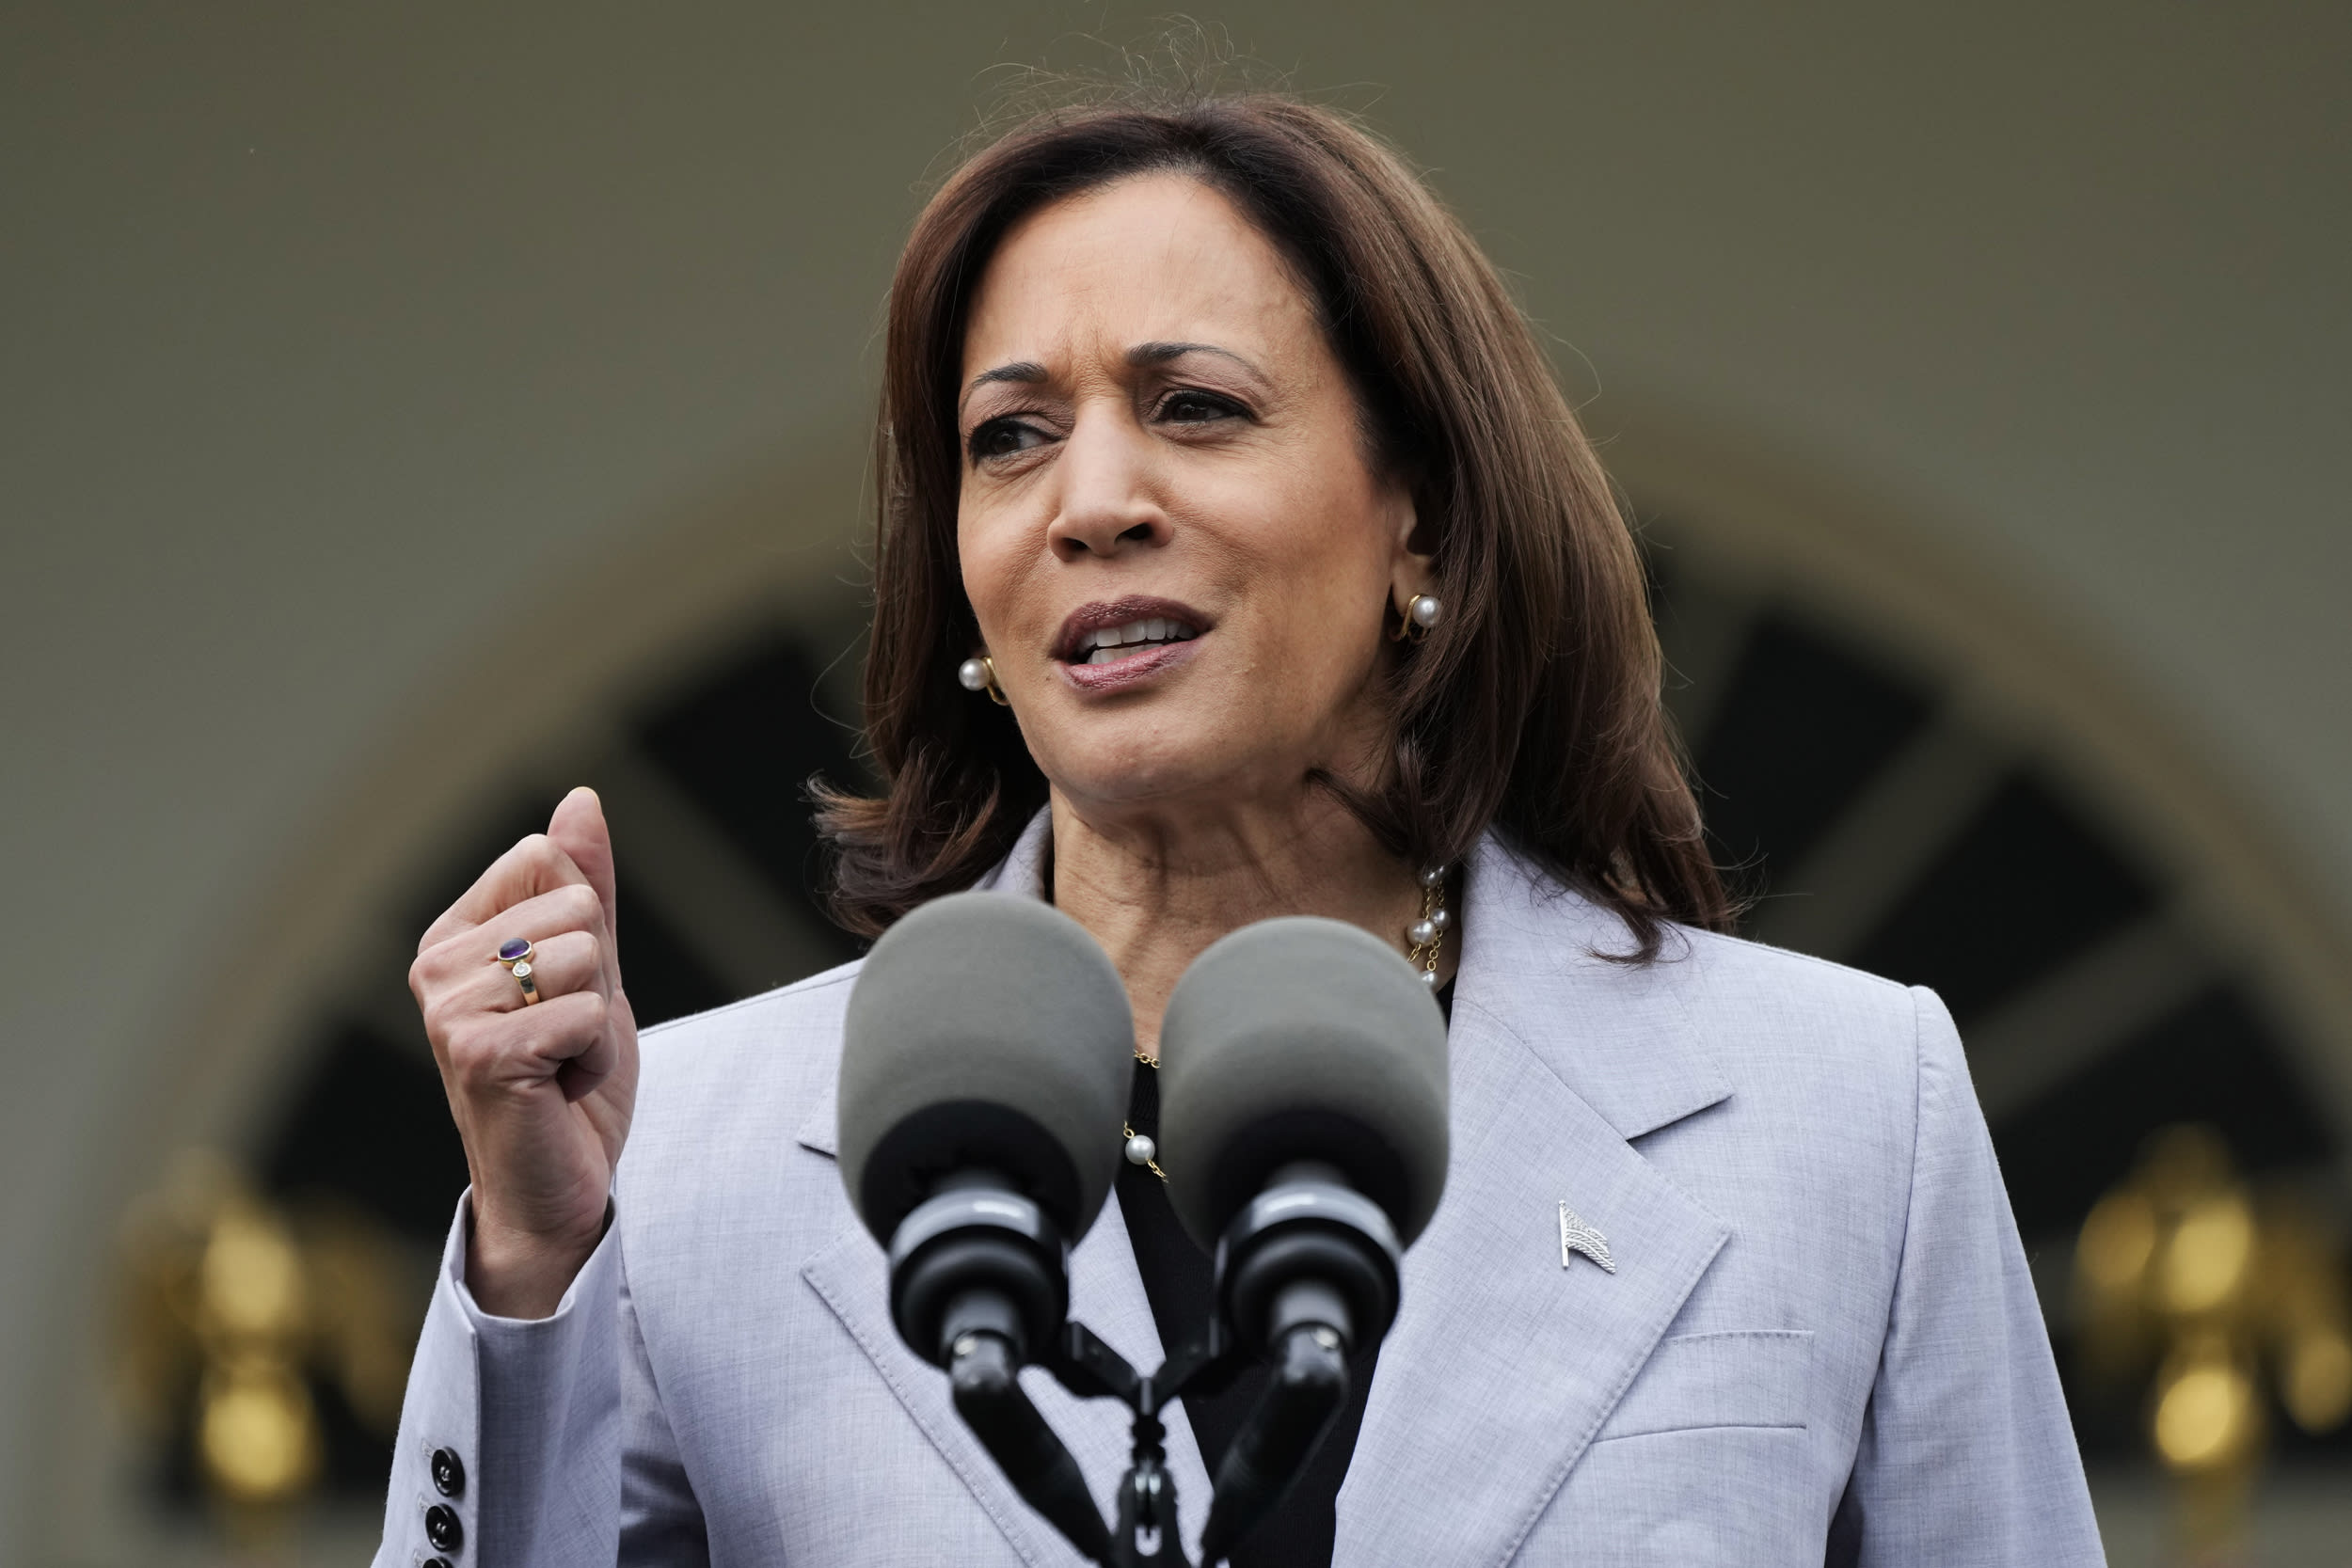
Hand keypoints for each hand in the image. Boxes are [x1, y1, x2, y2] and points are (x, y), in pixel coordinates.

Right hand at [410, 786, 637, 1317]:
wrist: (556, 1186)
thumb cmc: (568, 1080)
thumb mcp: (591, 969)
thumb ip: (585, 884)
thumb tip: (580, 799)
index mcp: (454, 934)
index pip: (548, 856)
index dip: (587, 924)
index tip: (559, 990)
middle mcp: (435, 965)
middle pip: (576, 903)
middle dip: (599, 977)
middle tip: (564, 1036)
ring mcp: (449, 1010)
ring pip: (587, 956)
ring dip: (599, 1020)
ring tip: (560, 1063)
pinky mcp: (478, 1054)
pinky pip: (586, 1014)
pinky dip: (596, 1056)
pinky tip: (558, 1089)